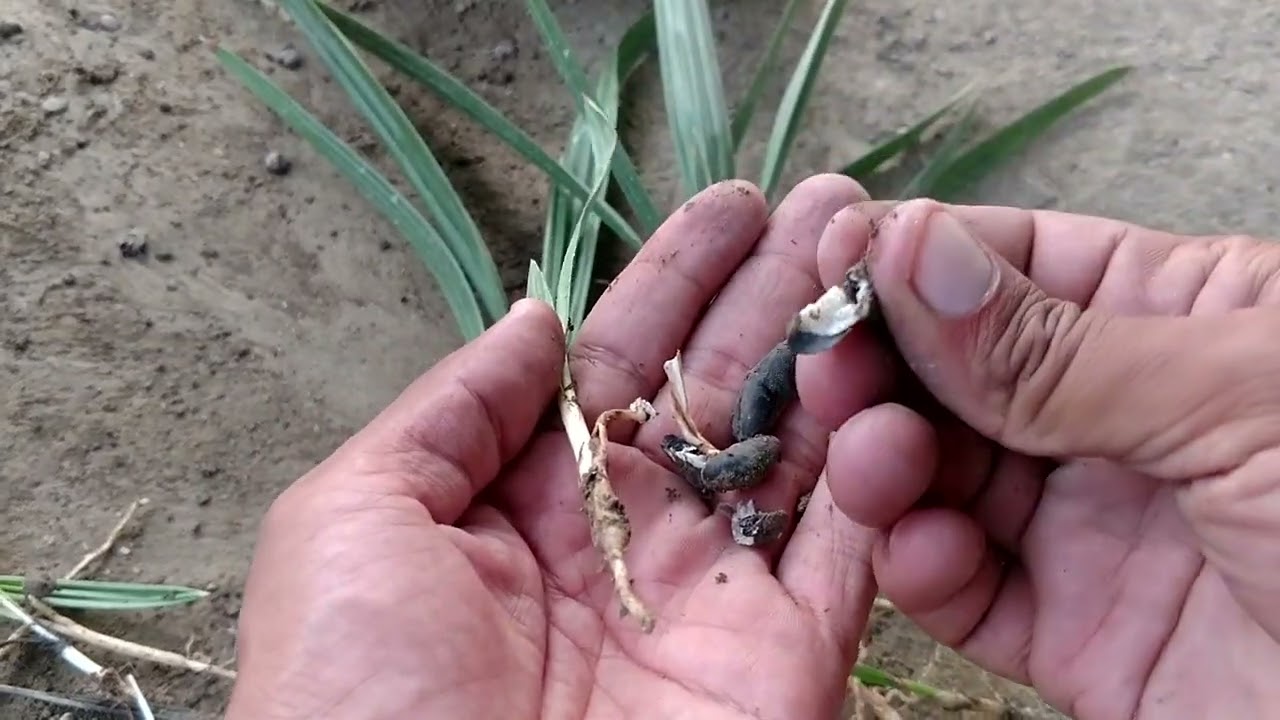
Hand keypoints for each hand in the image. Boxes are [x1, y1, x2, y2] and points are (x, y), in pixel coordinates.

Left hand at [224, 176, 880, 719]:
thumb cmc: (357, 693)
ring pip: (801, 448)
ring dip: (846, 353)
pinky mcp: (787, 656)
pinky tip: (908, 372)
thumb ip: (451, 412)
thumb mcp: (352, 521)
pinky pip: (852, 549)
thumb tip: (536, 319)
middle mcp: (633, 537)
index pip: (623, 362)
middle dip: (780, 293)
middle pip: (724, 388)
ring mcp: (717, 596)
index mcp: (531, 499)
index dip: (679, 280)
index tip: (736, 207)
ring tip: (885, 254)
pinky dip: (887, 466)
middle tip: (840, 204)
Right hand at [796, 198, 1279, 718]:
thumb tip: (914, 248)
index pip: (1013, 264)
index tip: (833, 261)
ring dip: (885, 463)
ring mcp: (1089, 523)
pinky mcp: (1072, 631)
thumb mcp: (1239, 396)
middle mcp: (1117, 413)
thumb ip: (1059, 342)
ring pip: (940, 475)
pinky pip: (963, 587)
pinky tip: (922, 553)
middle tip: (831, 373)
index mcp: (1175, 316)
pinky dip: (921, 568)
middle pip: (955, 371)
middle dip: (882, 367)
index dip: (917, 258)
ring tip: (877, 463)